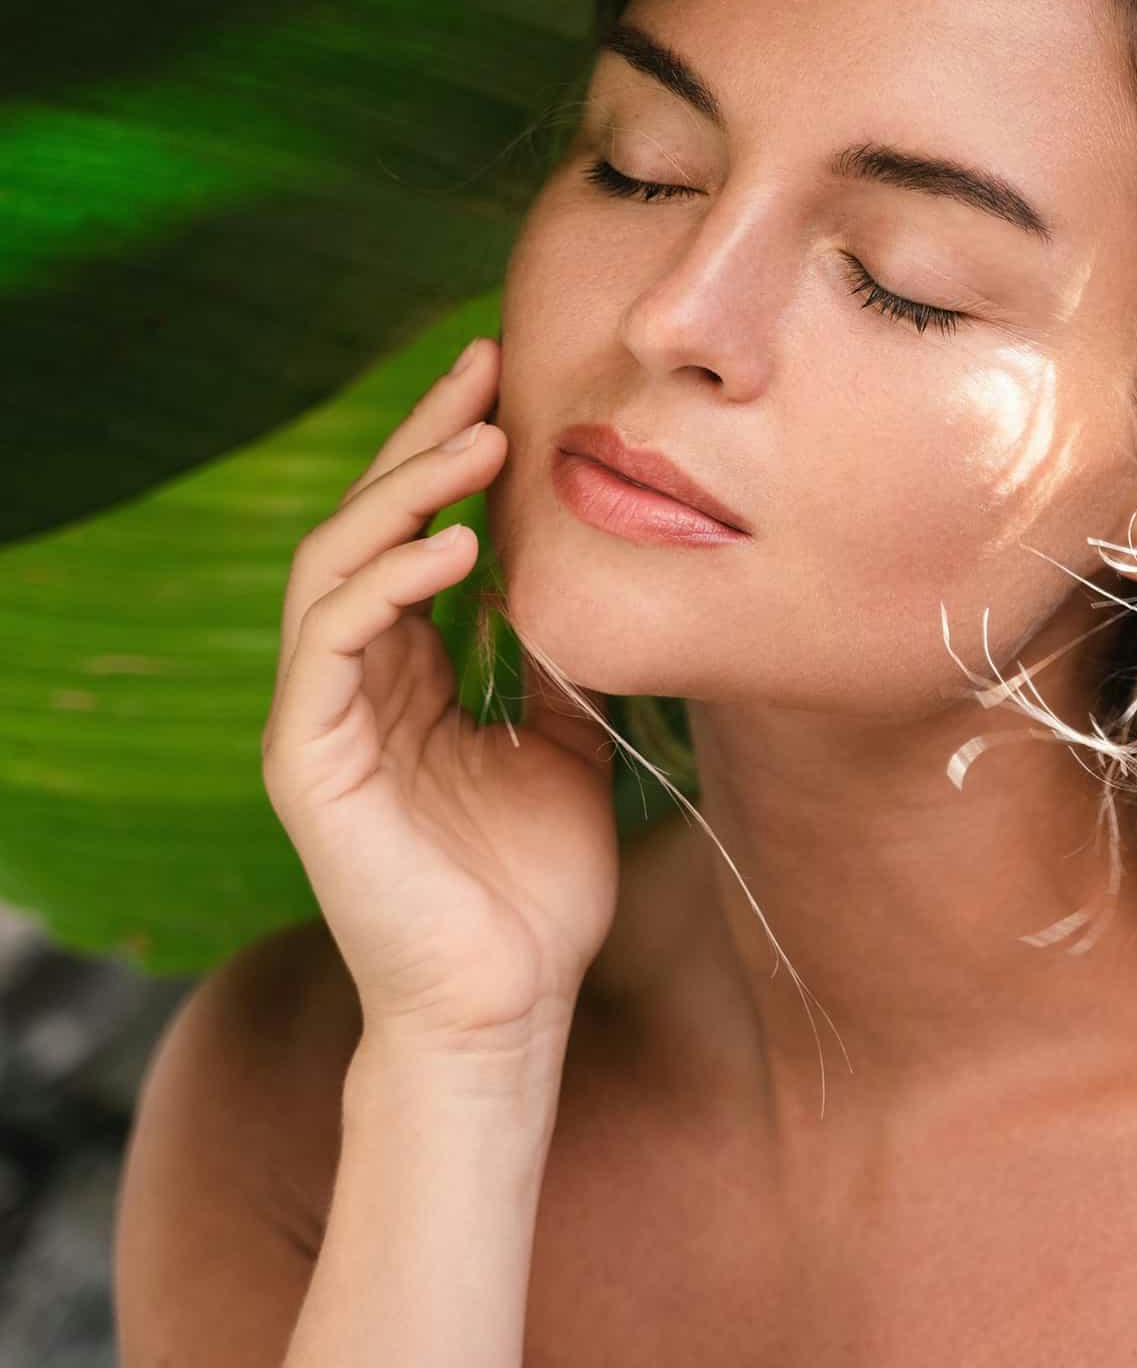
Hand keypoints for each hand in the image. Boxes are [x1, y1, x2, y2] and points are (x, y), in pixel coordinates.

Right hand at [261, 336, 619, 1067]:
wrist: (511, 1002)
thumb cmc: (536, 886)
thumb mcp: (569, 746)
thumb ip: (558, 665)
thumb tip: (594, 582)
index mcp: (407, 676)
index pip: (414, 535)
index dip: (452, 457)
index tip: (511, 384)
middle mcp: (354, 683)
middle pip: (367, 527)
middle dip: (423, 441)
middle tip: (484, 365)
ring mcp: (323, 719)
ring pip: (335, 566)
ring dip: (406, 494)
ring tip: (482, 441)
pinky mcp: (310, 763)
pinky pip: (328, 646)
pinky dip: (384, 585)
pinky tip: (454, 548)